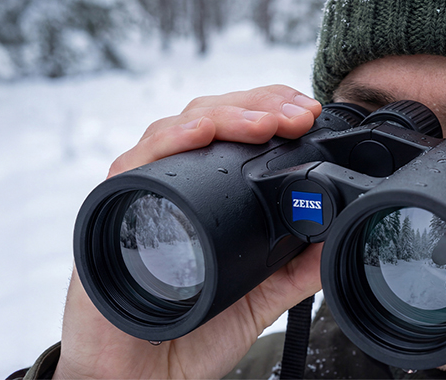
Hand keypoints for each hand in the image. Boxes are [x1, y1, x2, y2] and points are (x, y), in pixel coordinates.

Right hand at [55, 85, 327, 378]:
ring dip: (221, 116)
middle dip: (255, 106)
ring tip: (263, 122)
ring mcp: (137, 194)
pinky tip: (199, 134)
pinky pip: (134, 163)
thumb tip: (336, 236)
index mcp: (199, 198)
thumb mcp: (255, 300)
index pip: (231, 134)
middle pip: (205, 119)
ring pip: (172, 129)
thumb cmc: (183, 338)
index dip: (267, 113)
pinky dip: (168, 141)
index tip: (305, 114)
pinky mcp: (109, 211)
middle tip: (295, 114)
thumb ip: (292, 271)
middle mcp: (167, 187)